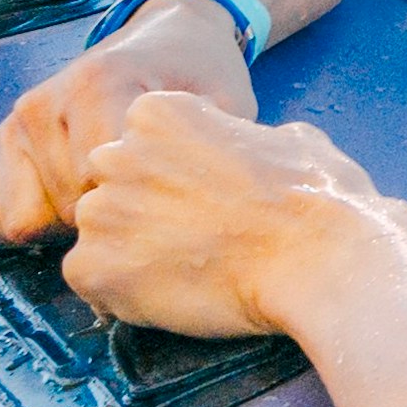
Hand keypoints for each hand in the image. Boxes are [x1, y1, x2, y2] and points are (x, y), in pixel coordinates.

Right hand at [0, 0, 254, 249]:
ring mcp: (13, 127)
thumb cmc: (198, 75)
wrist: (166, 36)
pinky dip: (23, 222)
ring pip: (24, 222)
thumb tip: (204, 211)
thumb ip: (205, 153)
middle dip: (105, 224)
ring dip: (67, 225)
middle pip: (63, 214)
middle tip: (141, 202)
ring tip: (108, 199)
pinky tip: (65, 207)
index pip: (99, 191)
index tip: (168, 200)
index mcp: (97, 87)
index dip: (138, 212)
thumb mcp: (223, 103)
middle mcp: (42, 105)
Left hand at [56, 92, 406, 341]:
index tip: (203, 196)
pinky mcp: (92, 269)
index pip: (141, 142)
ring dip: (129, 252)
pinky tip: (169, 294)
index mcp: (158, 112)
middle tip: (192, 235)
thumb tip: (251, 152)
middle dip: (142, 209)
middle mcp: (116, 155)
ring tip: (185, 271)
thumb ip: (244, 140)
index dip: (173, 174)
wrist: (316, 262)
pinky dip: (120, 293)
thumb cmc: (316, 199)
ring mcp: (100, 214)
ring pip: (99, 234)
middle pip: (111, 185)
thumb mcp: (290, 139)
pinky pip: (90, 280)